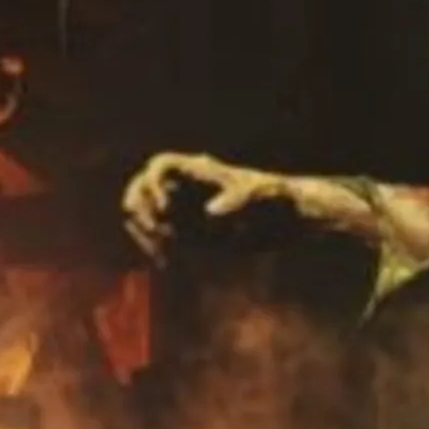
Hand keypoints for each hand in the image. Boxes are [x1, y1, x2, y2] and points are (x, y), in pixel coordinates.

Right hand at [121, 152, 326, 261]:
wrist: (287, 222)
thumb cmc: (277, 200)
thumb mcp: (261, 195)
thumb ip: (237, 200)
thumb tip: (211, 212)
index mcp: (200, 172)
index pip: (160, 165)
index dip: (153, 183)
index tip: (166, 207)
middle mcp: (186, 188)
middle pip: (141, 187)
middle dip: (142, 211)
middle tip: (160, 234)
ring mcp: (183, 210)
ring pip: (144, 214)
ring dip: (144, 233)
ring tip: (164, 254)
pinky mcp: (186, 232)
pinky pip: (157, 237)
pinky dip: (154, 248)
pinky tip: (167, 263)